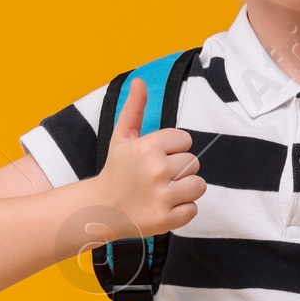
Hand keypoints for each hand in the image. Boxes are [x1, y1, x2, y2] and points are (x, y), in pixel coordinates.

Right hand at [96, 77, 203, 237]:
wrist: (101, 208)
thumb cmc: (116, 170)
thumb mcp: (122, 137)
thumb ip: (134, 109)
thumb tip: (139, 81)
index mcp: (147, 148)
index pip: (185, 140)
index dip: (173, 148)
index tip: (157, 157)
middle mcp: (156, 171)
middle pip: (193, 162)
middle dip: (179, 169)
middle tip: (158, 177)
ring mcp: (162, 197)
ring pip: (198, 185)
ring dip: (185, 189)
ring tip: (164, 190)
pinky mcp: (166, 219)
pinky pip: (193, 209)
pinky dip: (182, 210)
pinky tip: (164, 206)